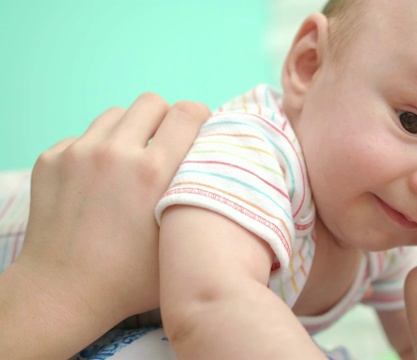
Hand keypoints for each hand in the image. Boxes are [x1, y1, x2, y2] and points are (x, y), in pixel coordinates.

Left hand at [0, 93, 208, 358]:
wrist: (62, 292)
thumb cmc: (129, 278)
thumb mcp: (181, 242)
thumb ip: (200, 200)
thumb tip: (213, 167)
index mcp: (153, 173)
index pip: (186, 112)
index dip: (199, 115)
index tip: (199, 127)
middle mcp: (115, 153)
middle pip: (151, 102)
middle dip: (164, 119)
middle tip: (165, 145)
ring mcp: (77, 154)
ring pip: (116, 115)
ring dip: (130, 131)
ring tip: (130, 161)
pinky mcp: (51, 160)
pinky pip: (84, 136)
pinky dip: (97, 150)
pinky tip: (98, 181)